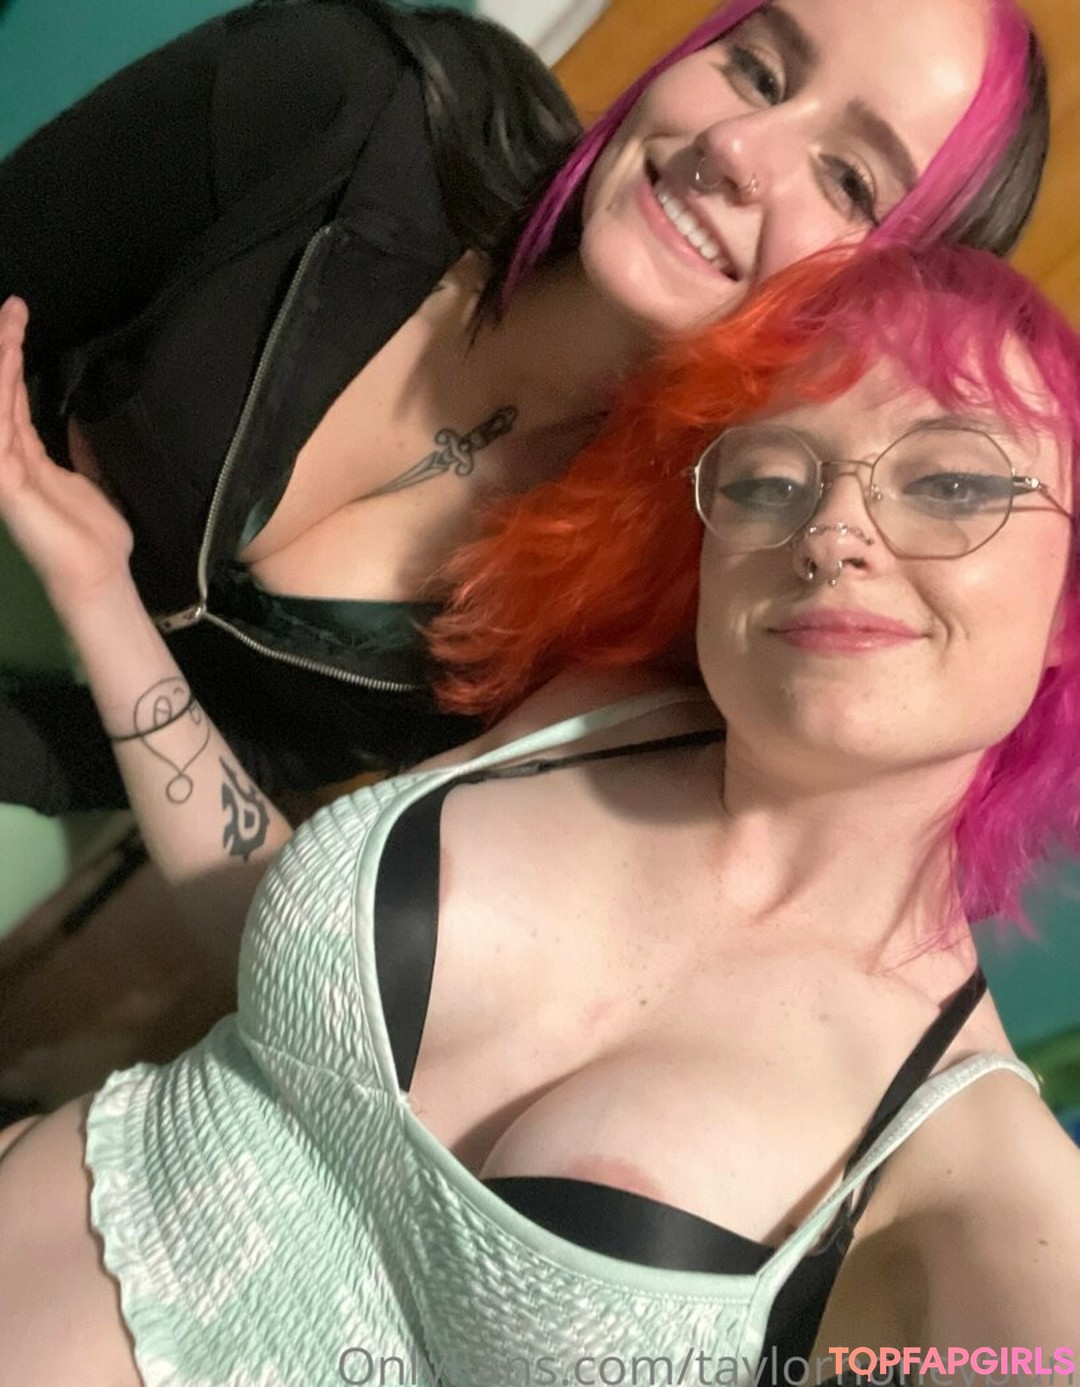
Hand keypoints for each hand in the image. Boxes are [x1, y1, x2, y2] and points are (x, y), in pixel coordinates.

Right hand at [0, 296, 134, 617]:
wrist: (99, 576)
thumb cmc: (97, 539)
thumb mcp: (95, 481)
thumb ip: (83, 451)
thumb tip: (83, 420)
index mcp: (26, 456)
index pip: (10, 396)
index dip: (11, 357)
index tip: (18, 317)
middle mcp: (7, 459)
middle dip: (1, 348)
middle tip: (12, 307)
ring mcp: (2, 471)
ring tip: (6, 327)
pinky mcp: (6, 486)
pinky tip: (1, 374)